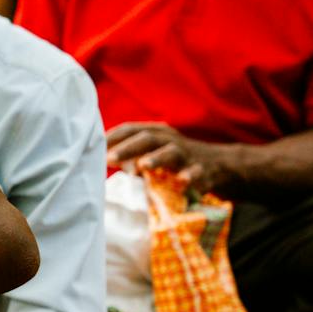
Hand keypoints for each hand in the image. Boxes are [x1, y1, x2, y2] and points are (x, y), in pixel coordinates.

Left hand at [106, 121, 232, 194]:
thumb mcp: (152, 154)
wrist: (219, 166)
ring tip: (143, 166)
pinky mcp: (204, 171)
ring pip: (171, 152)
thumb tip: (100, 161)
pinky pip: (197, 173)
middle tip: (108, 158)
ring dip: (157, 158)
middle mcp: (170, 140)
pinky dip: (190, 177)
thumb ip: (129, 157)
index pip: (131, 129)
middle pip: (147, 138)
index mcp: (156, 134)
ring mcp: (188, 155)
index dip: (113, 137)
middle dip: (128, 148)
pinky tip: (182, 182)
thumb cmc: (175, 161)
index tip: (93, 146)